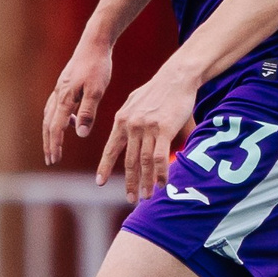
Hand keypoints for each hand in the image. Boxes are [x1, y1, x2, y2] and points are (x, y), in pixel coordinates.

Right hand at [42, 38, 113, 164]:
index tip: (54, 159)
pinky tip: (70, 120)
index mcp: (65, 98)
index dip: (55, 144)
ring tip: (55, 145)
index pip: (56, 127)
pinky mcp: (65, 84)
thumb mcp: (97, 90)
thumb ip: (88, 112)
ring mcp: (60, 89)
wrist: (94, 43)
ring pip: (50, 115)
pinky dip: (58, 117)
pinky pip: (56, 106)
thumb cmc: (97, 66)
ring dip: (51, 131)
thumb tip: (79, 134)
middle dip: (49, 142)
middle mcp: (58, 94)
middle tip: (51, 159)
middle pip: (48, 123)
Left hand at [96, 65, 198, 200]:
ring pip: (144, 162)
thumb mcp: (134, 102)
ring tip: (146, 196)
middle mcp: (132, 126)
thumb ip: (127, 120)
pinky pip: (160, 157)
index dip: (105, 167)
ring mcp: (148, 128)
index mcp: (121, 120)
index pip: (111, 149)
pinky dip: (160, 172)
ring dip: (145, 182)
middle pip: (130, 161)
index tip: (100, 183)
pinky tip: (161, 183)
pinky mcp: (165, 129)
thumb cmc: (157, 90)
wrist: (176, 77)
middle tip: (131, 199)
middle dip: (130, 182)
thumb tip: (123, 133)